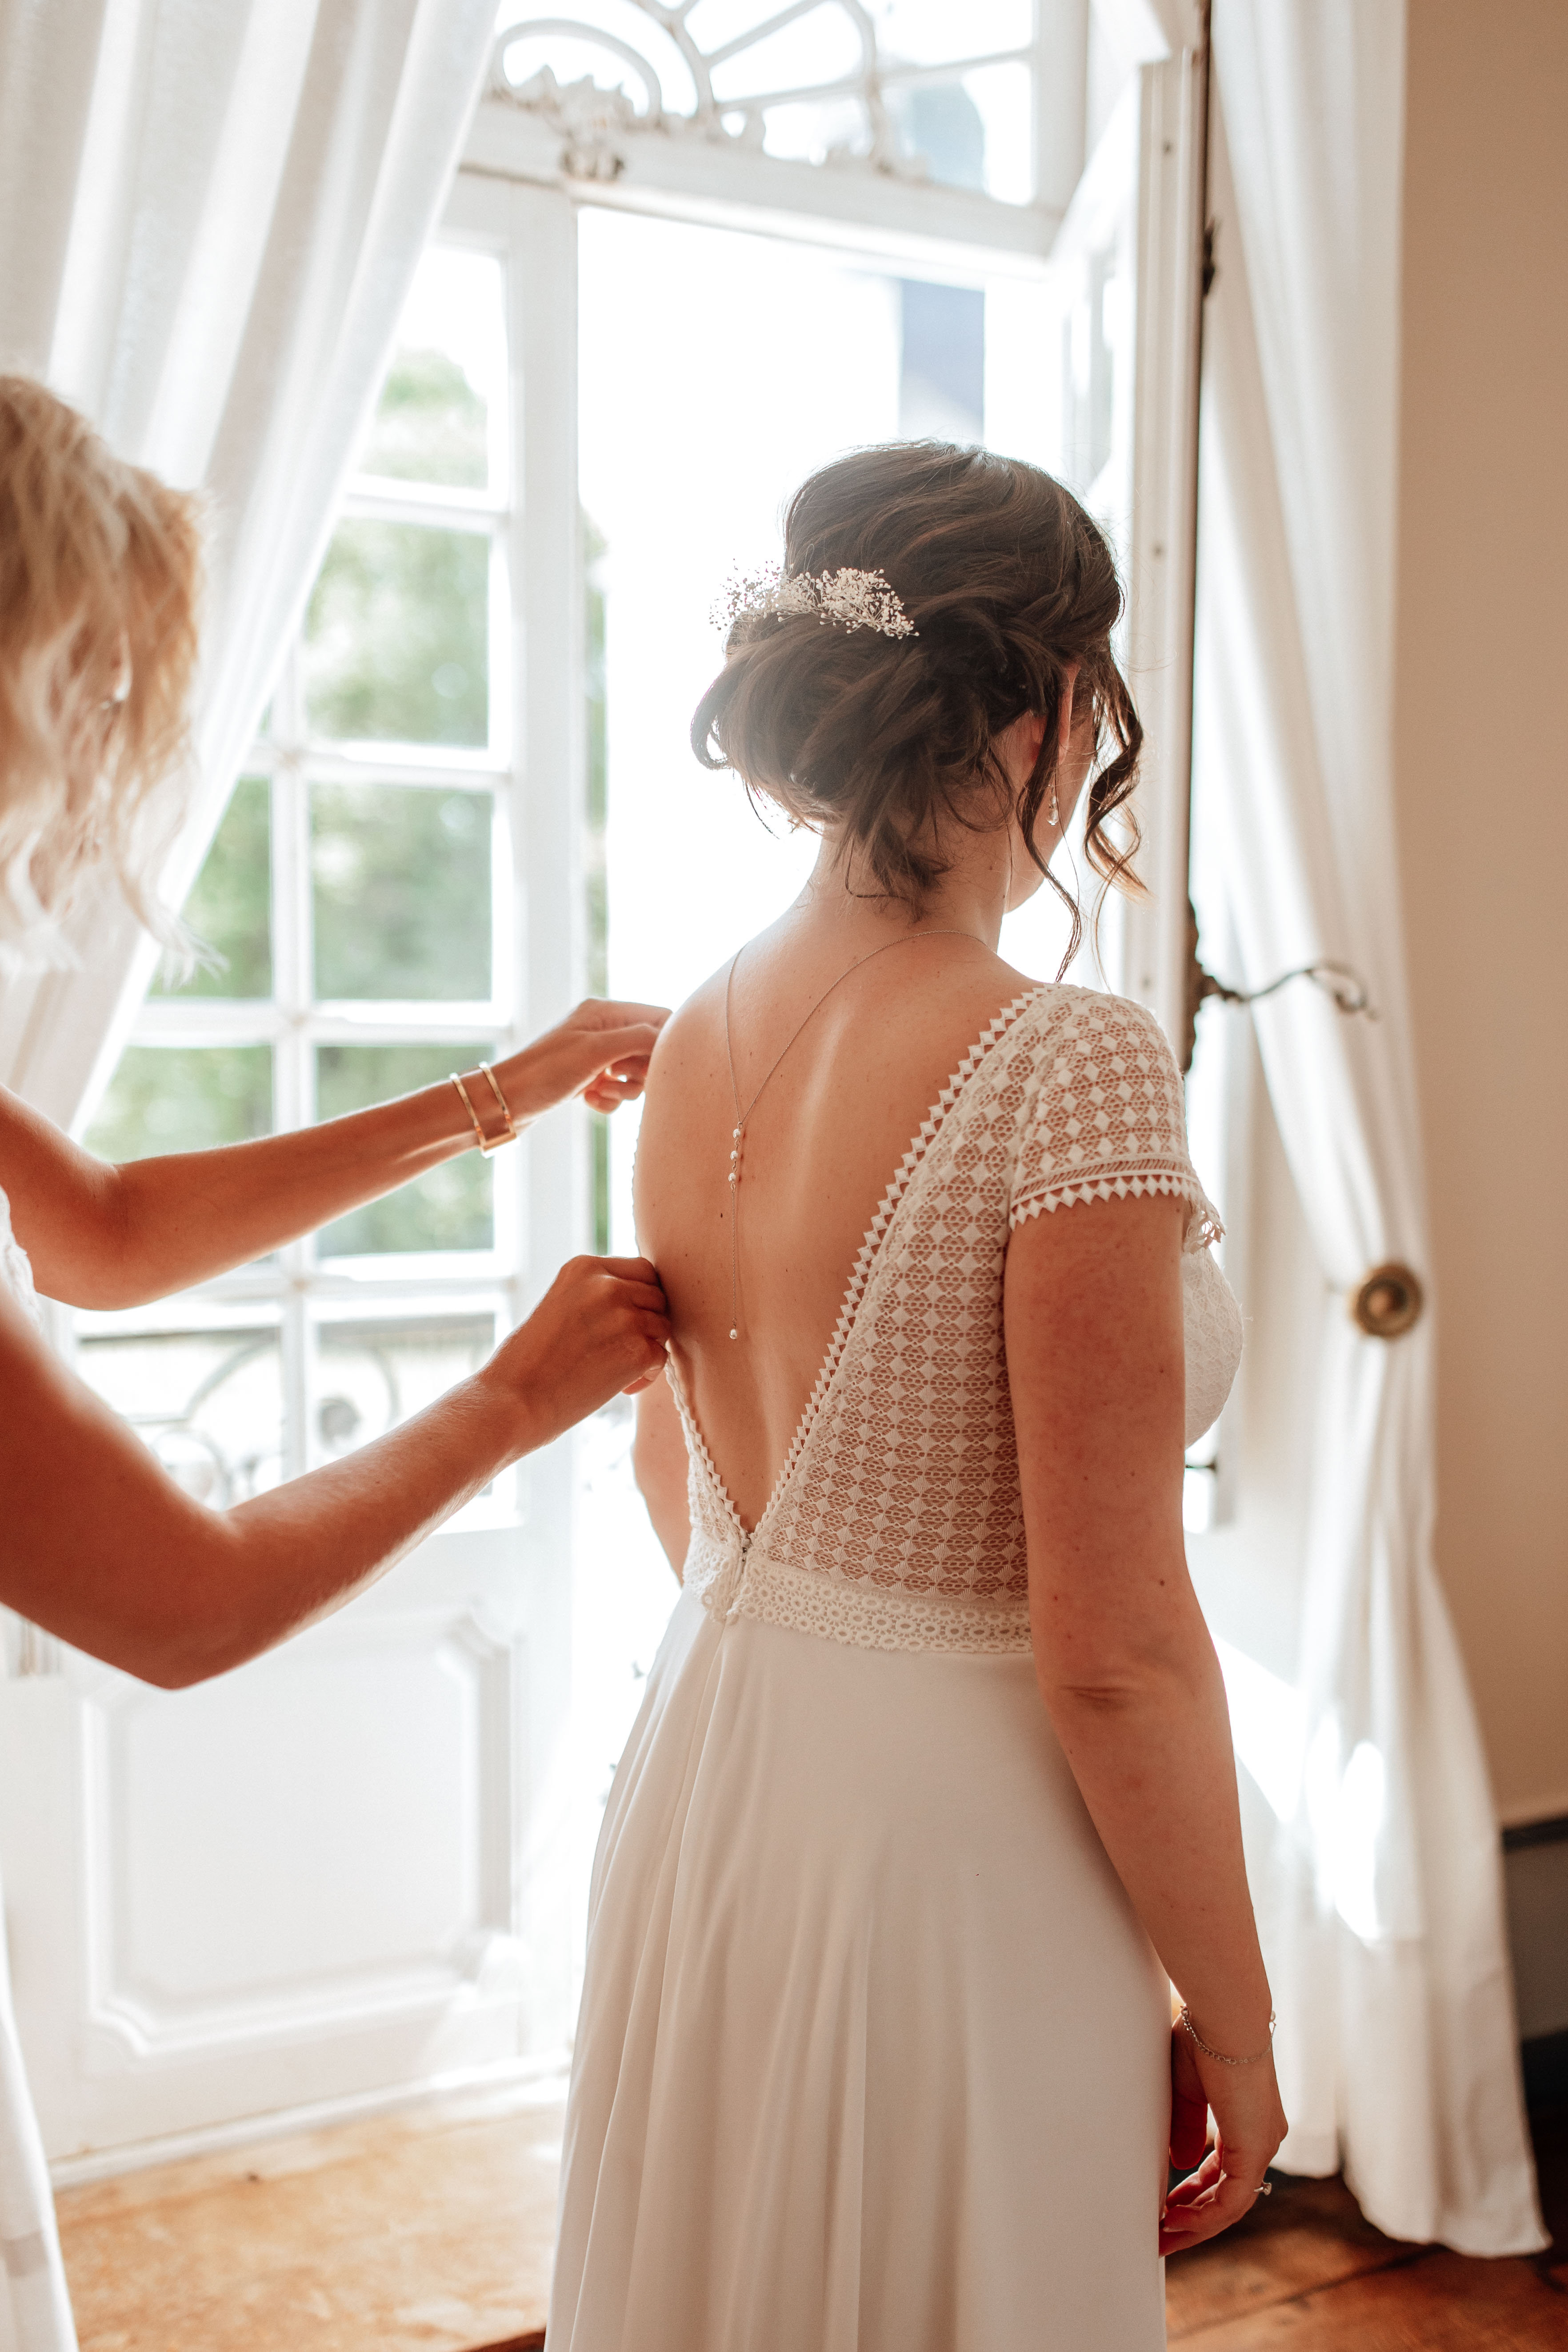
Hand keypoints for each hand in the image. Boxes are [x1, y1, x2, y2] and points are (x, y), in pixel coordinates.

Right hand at [480, 1255, 671, 1454]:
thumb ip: (595, 1297)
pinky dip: (647, 1375)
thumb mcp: (559, 1306)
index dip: (641, 1297)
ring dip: (647, 1348)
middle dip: (647, 1322)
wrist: (512, 1401)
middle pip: (657, 1296)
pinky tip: (621, 1388)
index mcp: (583, 1267)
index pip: (641, 1270)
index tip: (625, 1322)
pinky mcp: (636, 1349)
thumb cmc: (527, 1363)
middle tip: (621, 1349)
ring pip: (662, 1326)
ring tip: (617, 1370)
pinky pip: (661, 1356)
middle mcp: (606, 1284)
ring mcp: (624, 1316)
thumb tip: (641, 1303)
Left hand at [492, 1000, 669, 1121]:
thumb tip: (671, 1036)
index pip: (659, 1018)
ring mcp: (594, 1054)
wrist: (503, 1102)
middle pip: (650, 1048)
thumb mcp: (595, 1051)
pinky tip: (589, 1100)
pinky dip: (610, 1099)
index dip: (666, 1044)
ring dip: (626, 1089)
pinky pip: (617, 1090)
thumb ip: (637, 1038)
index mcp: (605, 1012)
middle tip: (623, 1079)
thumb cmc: (544, 1072)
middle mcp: (602, 1029)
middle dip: (644, 1070)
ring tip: (602, 1091)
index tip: (659, 1067)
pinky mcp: (587, 1078)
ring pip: (635, 1073)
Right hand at [1160, 2020, 1287, 2256]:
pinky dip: (1204, 2216)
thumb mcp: (1188, 2089)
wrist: (1224, 2017)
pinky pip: (1231, 2200)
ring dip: (1195, 2225)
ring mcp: (1262, 2146)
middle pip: (1229, 2198)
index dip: (1195, 2195)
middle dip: (1193, 2220)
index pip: (1224, 2174)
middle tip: (1162, 2235)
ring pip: (1231, 2206)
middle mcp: (1263, 2139)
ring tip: (1163, 2236)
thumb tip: (1181, 2165)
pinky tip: (1176, 2221)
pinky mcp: (1254, 2150)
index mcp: (1249, 2122)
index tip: (1167, 2207)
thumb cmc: (1203, 2038)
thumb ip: (1187, 2128)